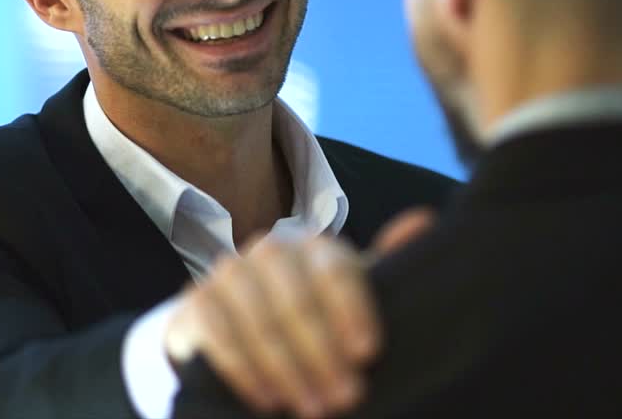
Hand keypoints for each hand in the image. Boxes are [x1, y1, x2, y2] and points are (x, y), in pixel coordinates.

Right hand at [165, 207, 435, 417]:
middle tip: (345, 398)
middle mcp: (271, 252)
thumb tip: (424, 221)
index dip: (352, 311)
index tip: (368, 353)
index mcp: (315, 248)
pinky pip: (219, 333)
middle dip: (323, 354)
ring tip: (312, 408)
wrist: (238, 328)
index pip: (334, 269)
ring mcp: (230, 273)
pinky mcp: (197, 301)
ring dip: (287, 369)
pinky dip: (244, 370)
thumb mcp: (353, 299)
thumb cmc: (312, 317)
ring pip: (259, 320)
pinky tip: (267, 400)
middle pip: (296, 300)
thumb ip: (386, 266)